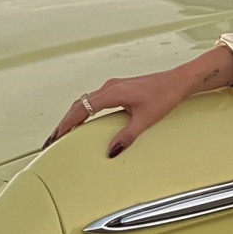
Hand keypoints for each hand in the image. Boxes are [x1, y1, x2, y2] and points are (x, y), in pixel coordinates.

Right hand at [43, 69, 191, 157]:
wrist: (178, 81)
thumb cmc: (165, 95)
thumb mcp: (145, 120)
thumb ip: (127, 136)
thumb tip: (111, 152)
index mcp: (112, 93)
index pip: (82, 110)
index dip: (67, 124)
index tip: (57, 136)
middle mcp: (109, 87)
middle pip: (79, 105)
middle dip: (65, 122)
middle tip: (54, 139)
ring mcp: (113, 87)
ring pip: (86, 102)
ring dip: (74, 116)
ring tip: (64, 132)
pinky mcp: (118, 89)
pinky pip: (94, 100)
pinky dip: (85, 111)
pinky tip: (84, 121)